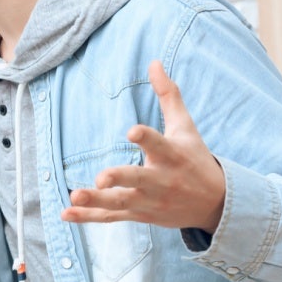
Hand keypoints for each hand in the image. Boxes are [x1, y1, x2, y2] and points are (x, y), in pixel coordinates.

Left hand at [61, 61, 226, 232]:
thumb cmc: (196, 160)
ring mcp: (148, 201)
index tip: (132, 130)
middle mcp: (160, 180)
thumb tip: (154, 62)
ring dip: (96, 201)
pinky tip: (65, 213)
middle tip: (101, 178)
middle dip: (120, 178)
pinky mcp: (138, 215)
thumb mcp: (186, 127)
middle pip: (138, 180)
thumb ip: (168, 96)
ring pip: (120, 203)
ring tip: (74, 195)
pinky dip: (88, 218)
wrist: (215, 205)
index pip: (159, 144)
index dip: (146, 137)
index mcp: (172, 155)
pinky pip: (111, 218)